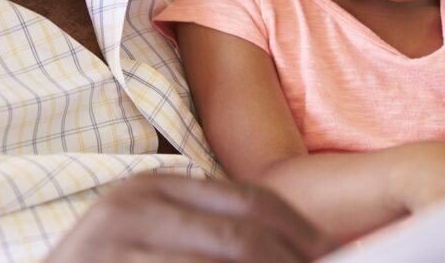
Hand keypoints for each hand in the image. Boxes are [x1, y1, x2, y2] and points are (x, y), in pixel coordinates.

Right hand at [45, 173, 336, 261]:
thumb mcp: (151, 240)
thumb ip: (205, 235)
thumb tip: (292, 249)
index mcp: (154, 188)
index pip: (249, 197)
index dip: (298, 228)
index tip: (328, 253)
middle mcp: (135, 204)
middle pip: (244, 233)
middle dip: (291, 260)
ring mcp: (116, 243)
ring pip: (225, 259)